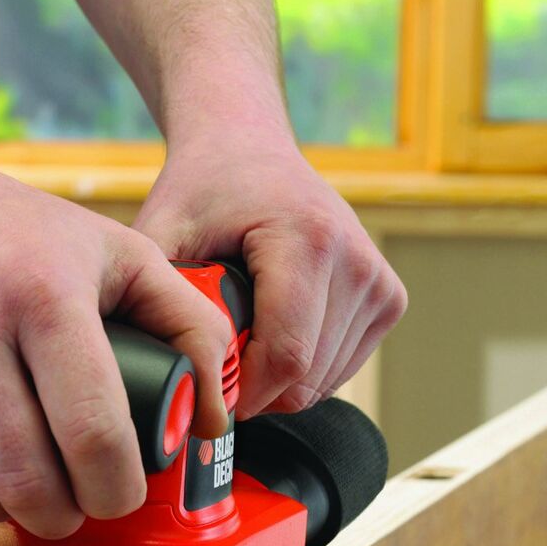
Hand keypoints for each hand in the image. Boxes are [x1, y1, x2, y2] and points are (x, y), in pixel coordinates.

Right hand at [0, 141, 231, 535]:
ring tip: (27, 491)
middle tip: (76, 507)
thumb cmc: (17, 231)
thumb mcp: (119, 253)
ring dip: (4, 511)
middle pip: (25, 479)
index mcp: (44, 295)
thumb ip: (189, 325)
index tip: (120, 495)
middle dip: (64, 516)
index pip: (93, 435)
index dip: (117, 490)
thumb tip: (216, 417)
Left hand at [134, 131, 406, 418]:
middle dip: (254, 390)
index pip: (286, 358)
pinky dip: (302, 370)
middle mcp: (357, 261)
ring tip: (243, 337)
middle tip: (214, 361)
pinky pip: (340, 370)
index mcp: (309, 240)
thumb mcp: (161, 235)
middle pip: (306, 379)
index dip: (241, 394)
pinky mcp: (389, 298)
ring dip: (277, 382)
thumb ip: (157, 302)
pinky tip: (273, 333)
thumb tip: (158, 373)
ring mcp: (380, 282)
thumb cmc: (203, 191)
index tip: (204, 393)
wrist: (249, 150)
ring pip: (324, 383)